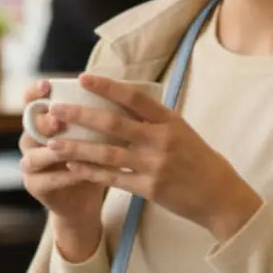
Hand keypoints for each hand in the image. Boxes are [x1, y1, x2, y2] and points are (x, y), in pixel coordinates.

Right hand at [18, 81, 105, 257]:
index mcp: (42, 123)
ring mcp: (30, 165)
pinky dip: (65, 175)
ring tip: (68, 148)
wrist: (85, 199)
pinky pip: (47, 179)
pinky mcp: (35, 186)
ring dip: (52, 151)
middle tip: (57, 121)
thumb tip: (119, 88)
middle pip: (28, 128)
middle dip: (43, 123)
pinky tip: (80, 171)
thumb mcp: (95, 134)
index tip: (46, 85)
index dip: (34, 93)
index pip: (31, 102)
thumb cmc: (92, 159)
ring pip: (33, 156)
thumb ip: (97, 116)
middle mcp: (30, 141)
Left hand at [45, 74, 262, 243]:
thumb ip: (153, 118)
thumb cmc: (197, 159)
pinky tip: (72, 167)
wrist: (218, 195)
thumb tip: (121, 100)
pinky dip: (90, 172)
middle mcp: (161, 140)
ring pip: (107, 153)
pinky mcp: (149, 189)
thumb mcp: (181, 130)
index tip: (83, 78)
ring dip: (77, 147)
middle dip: (81, 115)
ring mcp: (155, 165)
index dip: (107, 86)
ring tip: (53, 142)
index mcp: (169, 120)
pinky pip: (113, 178)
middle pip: (113, 124)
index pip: (134, 97)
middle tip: (55, 110)